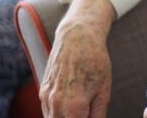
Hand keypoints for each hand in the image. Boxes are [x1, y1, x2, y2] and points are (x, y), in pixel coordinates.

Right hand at [40, 0, 115, 117]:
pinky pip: (48, 112)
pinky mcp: (42, 92)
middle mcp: (56, 104)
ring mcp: (46, 98)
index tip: (90, 116)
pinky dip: (58, 114)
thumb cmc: (94, 60)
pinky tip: (70, 107)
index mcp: (74, 106)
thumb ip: (98, 115)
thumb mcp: (104, 90)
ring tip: (79, 109)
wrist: (77, 35)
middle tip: (85, 112)